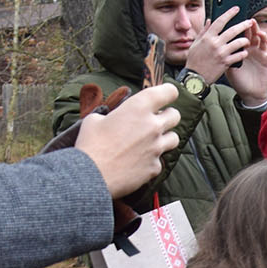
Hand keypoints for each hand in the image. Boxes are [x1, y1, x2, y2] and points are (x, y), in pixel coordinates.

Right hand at [75, 83, 180, 197]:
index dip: (168, 93)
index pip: (169, 92)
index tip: (165, 96)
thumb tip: (114, 118)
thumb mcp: (95, 119)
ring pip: (174, 138)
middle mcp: (153, 126)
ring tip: (150, 141)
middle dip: (167, 116)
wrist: (91, 175)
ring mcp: (157, 147)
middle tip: (155, 120)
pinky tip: (138, 162)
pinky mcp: (155, 167)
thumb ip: (112, 115)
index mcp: (139, 108)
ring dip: (165, 137)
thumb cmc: (91, 145)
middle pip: (175, 115)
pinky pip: (159, 160)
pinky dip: (151, 160)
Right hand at [183, 7, 252, 84]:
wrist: (195, 78)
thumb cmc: (194, 60)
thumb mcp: (196, 44)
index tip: (236, 8)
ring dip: (245, 40)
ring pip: (238, 43)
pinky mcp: (226, 63)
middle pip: (233, 30)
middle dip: (243, 25)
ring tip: (248, 40)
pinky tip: (244, 52)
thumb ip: (204, 32)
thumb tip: (209, 20)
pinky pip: (239, 55)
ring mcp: (221, 53)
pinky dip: (243, 53)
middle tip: (250, 22)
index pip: (220, 21)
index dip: (229, 13)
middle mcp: (215, 43)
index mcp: (207, 37)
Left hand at [223, 25, 266, 104]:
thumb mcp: (228, 67)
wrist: (250, 94)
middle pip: (253, 35)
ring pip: (263, 40)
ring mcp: (261, 54)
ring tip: (259, 33)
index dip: (241, 27)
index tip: (237, 20)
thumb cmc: (238, 81)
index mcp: (242, 49)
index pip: (242, 35)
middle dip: (252, 27)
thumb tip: (215, 44)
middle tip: (250, 21)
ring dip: (262, 35)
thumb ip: (224, 55)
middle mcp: (252, 50)